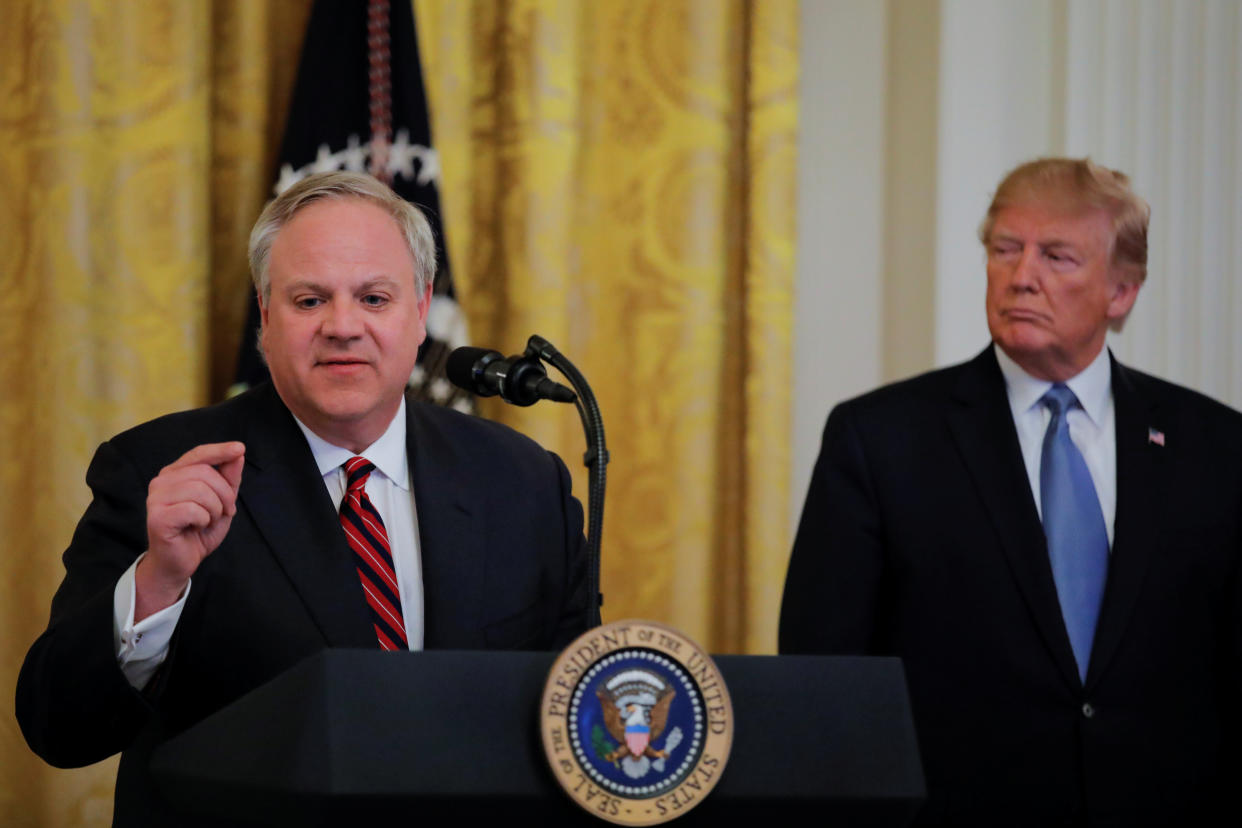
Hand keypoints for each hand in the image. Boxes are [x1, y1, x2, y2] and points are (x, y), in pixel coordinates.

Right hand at [136, 442, 244, 620]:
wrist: (181, 562)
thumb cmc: (199, 531)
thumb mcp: (221, 502)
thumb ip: (228, 478)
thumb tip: (237, 454)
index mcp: (175, 474)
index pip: (199, 454)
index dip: (220, 450)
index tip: (240, 448)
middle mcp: (161, 482)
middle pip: (204, 472)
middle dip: (225, 493)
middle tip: (225, 512)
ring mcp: (156, 499)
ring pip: (200, 490)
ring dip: (214, 509)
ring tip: (208, 521)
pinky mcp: (157, 517)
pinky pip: (193, 509)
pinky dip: (204, 520)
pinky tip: (196, 527)